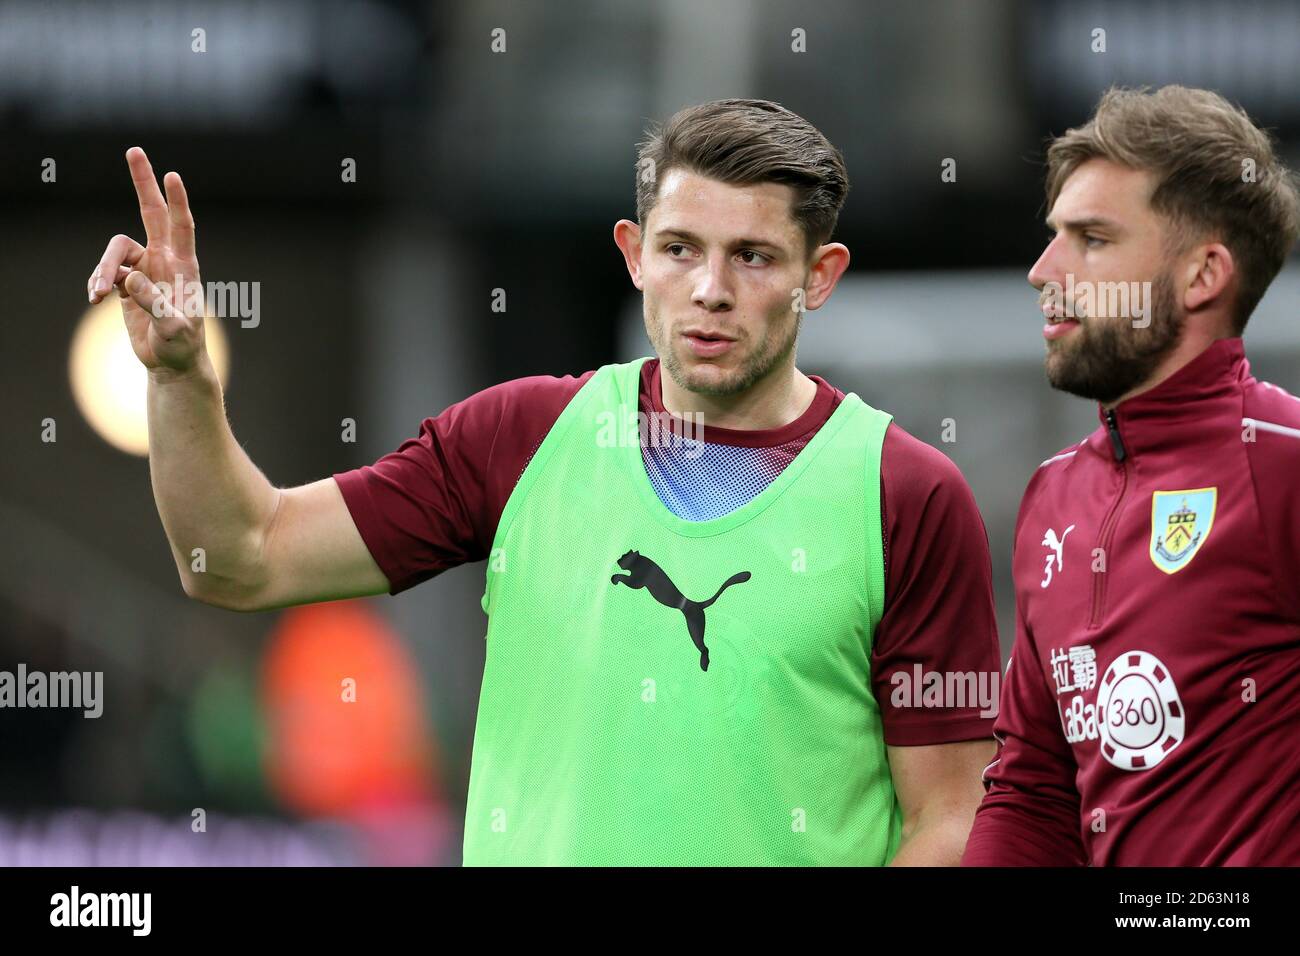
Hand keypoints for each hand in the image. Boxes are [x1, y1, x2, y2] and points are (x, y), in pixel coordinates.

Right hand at [88, 147, 205, 373]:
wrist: (171, 361)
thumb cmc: (182, 345)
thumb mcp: (172, 327)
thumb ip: (153, 302)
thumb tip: (129, 279)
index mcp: (183, 267)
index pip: (181, 227)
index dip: (177, 202)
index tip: (172, 175)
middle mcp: (164, 261)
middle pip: (150, 213)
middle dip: (142, 183)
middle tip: (134, 150)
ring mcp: (144, 269)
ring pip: (115, 252)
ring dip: (101, 269)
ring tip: (95, 293)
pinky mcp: (127, 283)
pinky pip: (105, 271)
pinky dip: (96, 282)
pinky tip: (93, 298)